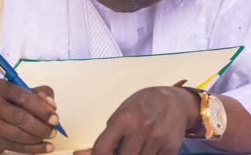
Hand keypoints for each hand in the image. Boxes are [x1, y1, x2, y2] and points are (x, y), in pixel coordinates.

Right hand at [0, 79, 57, 153]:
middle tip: (53, 131)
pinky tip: (43, 147)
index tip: (54, 118)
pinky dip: (31, 148)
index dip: (41, 108)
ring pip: (15, 133)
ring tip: (48, 138)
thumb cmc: (3, 106)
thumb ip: (39, 95)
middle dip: (40, 126)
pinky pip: (13, 145)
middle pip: (18, 116)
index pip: (22, 96)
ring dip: (36, 138)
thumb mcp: (20, 94)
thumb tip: (51, 105)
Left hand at [76, 86, 197, 154]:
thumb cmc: (140, 109)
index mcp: (123, 120)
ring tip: (135, 147)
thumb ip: (104, 139)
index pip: (101, 150)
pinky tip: (148, 150)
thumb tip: (77, 154)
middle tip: (123, 149)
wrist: (172, 101)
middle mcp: (140, 129)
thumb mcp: (120, 117)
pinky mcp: (171, 148)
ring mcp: (157, 139)